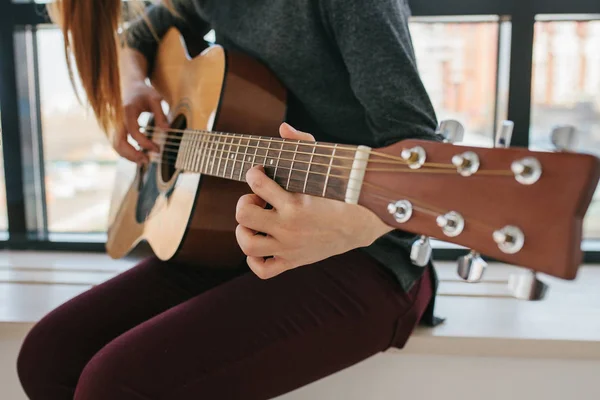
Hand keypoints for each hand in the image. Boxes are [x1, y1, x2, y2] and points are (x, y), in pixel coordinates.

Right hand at [111, 81, 168, 163]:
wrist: (129, 85)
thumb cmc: (143, 92)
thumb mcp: (155, 98)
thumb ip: (161, 114)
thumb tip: (167, 130)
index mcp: (127, 110)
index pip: (133, 131)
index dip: (145, 142)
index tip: (157, 149)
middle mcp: (117, 119)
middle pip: (118, 142)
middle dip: (132, 154)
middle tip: (147, 161)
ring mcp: (113, 124)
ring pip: (115, 145)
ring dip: (128, 156)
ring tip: (144, 161)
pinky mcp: (114, 129)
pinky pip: (117, 144)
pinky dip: (125, 152)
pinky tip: (138, 156)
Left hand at [235, 123, 392, 278]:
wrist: (361, 224)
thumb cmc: (341, 192)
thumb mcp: (324, 165)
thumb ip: (303, 144)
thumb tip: (283, 128)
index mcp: (295, 203)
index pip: (257, 184)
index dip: (253, 174)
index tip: (259, 173)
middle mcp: (289, 228)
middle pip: (243, 216)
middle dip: (245, 204)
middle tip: (258, 201)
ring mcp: (289, 247)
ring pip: (248, 245)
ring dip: (244, 231)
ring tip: (256, 222)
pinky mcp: (292, 261)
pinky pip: (262, 270)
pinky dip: (254, 259)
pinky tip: (262, 244)